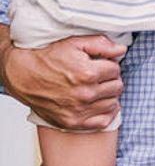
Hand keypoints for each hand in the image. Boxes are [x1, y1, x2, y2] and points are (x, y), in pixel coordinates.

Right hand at [1, 35, 124, 130]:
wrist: (22, 75)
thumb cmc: (47, 58)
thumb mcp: (74, 43)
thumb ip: (101, 44)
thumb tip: (121, 49)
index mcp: (87, 73)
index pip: (116, 70)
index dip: (108, 65)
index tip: (99, 64)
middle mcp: (85, 94)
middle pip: (117, 87)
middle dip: (109, 79)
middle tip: (97, 76)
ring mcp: (80, 110)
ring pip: (113, 103)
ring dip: (107, 95)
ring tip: (94, 87)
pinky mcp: (74, 122)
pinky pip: (104, 121)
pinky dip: (105, 112)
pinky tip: (97, 103)